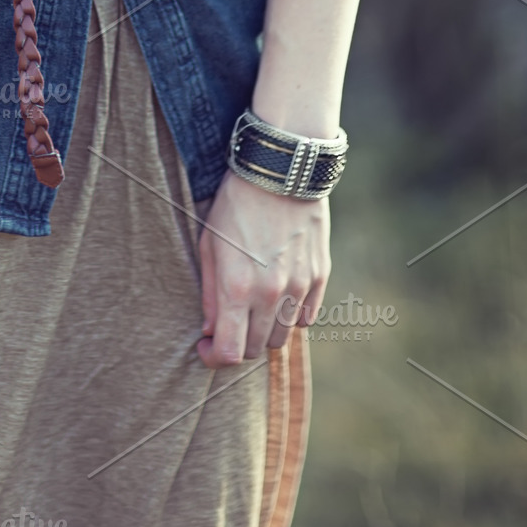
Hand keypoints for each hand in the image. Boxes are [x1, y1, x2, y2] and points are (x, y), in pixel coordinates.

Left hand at [195, 171, 329, 366]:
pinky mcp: (319, 276)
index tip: (207, 346)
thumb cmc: (236, 203)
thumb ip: (210, 293)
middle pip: (255, 348)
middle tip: (228, 322)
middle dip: (237, 341)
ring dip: (264, 330)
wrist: (281, 169)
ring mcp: (299, 287)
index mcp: (238, 288)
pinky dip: (291, 316)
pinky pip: (306, 317)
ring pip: (282, 336)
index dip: (214, 357)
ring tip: (253, 305)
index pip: (230, 352)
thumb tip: (212, 330)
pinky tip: (279, 295)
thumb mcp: (210, 243)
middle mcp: (271, 294)